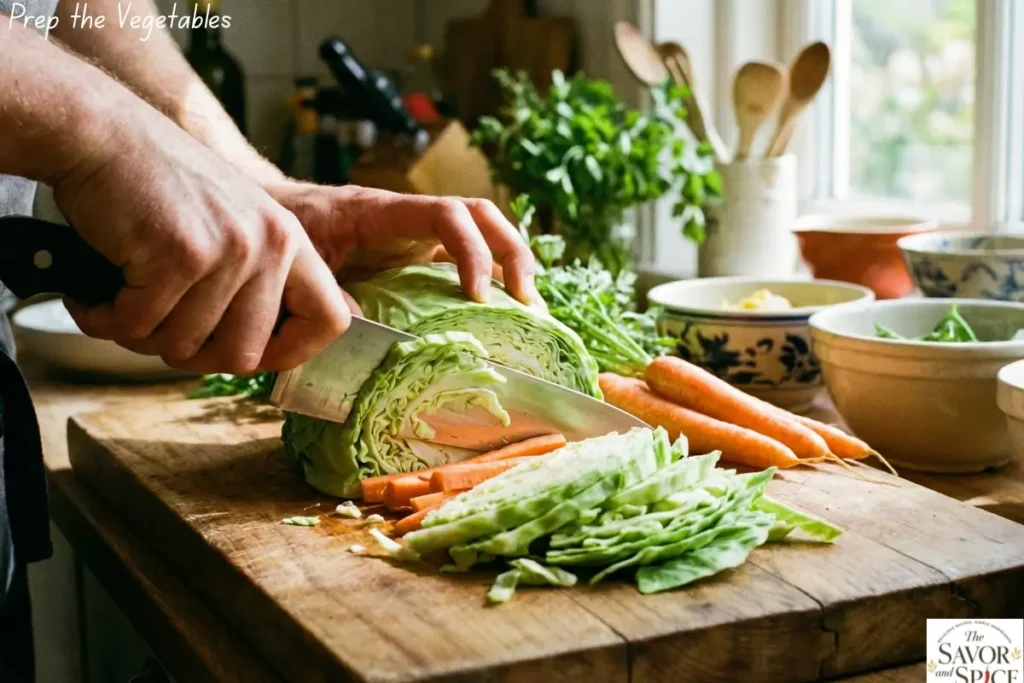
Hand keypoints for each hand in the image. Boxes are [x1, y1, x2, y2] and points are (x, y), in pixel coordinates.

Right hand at [53, 109, 351, 373]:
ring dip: (142, 333)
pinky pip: (141, 325)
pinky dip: (109, 318)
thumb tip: (255, 356)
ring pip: (184, 346)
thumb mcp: (232, 224)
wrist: (103, 134)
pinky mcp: (182, 254)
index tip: (253, 355)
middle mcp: (271, 245)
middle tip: (158, 326)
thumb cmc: (157, 187)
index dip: (292, 352)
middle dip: (193, 355)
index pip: (330, 320)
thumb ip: (254, 281)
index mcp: (290, 240)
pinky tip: (99, 293)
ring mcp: (230, 250)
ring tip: (124, 296)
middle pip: (244, 356)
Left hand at [265, 182, 540, 305]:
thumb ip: (326, 289)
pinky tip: (502, 317)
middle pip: (482, 217)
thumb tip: (363, 328)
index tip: (477, 297)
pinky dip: (490, 283)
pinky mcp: (417, 256)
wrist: (268, 212)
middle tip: (526, 302)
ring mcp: (417, 236)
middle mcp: (410, 219)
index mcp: (382, 211)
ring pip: (482, 235)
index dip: (472, 252)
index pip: (447, 215)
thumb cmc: (284, 230)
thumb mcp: (300, 259)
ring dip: (511, 267)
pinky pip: (464, 260)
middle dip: (511, 254)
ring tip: (529, 312)